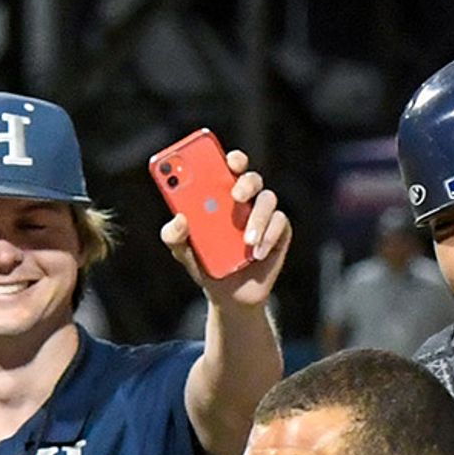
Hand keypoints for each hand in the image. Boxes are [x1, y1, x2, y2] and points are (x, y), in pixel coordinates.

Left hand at [166, 149, 291, 309]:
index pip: (226, 166)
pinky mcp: (279, 232)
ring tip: (246, 241)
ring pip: (268, 199)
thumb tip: (179, 219)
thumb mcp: (183, 252)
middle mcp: (244, 199)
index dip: (228, 158)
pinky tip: (256, 253)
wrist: (228, 296)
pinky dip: (269, 236)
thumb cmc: (205, 264)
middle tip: (235, 194)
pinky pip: (280, 223)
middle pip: (250, 176)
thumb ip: (173, 237)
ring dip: (258, 217)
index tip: (225, 159)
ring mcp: (263, 214)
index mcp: (219, 194)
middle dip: (245, 181)